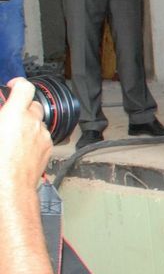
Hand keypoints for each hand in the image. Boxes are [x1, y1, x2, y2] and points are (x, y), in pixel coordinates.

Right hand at [0, 79, 52, 194]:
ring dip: (28, 123)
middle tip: (9, 116)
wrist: (9, 189)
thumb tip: (3, 115)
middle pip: (33, 104)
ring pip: (39, 121)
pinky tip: (21, 147)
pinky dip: (34, 136)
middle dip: (22, 107)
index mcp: (14, 115)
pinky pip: (42, 135)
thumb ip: (1, 117)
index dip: (18, 84)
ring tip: (13, 135)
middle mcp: (33, 122)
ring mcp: (43, 135)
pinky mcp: (48, 148)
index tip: (13, 87)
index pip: (24, 87)